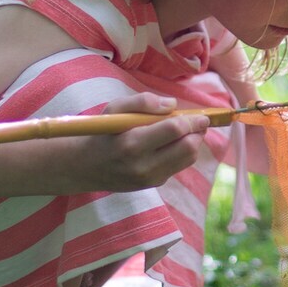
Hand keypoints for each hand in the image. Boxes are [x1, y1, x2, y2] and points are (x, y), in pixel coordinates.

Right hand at [75, 92, 212, 191]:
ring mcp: (150, 178)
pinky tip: (172, 143)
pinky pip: (179, 166)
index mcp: (133, 144)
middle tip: (198, 122)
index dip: (192, 121)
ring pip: (188, 159)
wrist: (86, 167)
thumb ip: (142, 102)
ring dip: (193, 143)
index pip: (174, 130)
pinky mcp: (154, 184)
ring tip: (186, 130)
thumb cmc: (102, 133)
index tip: (201, 115)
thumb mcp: (114, 109)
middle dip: (197, 132)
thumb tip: (172, 104)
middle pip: (188, 148)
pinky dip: (182, 152)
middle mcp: (143, 165)